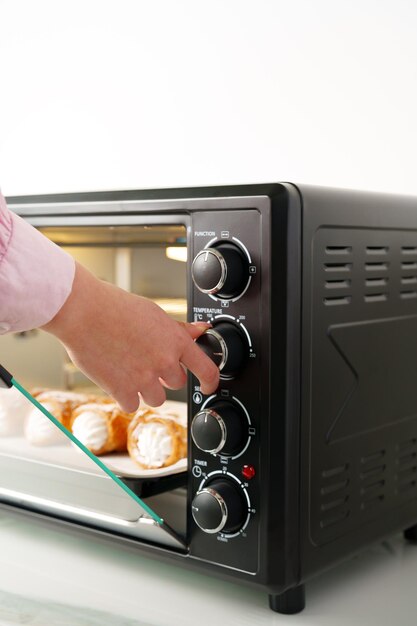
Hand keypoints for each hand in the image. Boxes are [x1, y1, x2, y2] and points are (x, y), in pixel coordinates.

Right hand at [42, 263, 218, 410]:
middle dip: (165, 376)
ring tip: (130, 369)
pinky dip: (125, 396)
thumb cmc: (115, 307)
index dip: (210, 382)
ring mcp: (144, 378)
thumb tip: (201, 330)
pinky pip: (132, 405)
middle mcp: (164, 362)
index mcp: (176, 341)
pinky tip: (116, 378)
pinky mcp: (122, 390)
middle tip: (146, 362)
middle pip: (177, 383)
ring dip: (146, 389)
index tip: (208, 386)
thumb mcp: (154, 313)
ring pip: (157, 398)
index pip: (206, 369)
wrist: (84, 311)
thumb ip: (179, 329)